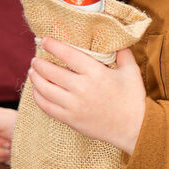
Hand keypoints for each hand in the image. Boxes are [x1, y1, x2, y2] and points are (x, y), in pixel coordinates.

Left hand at [28, 37, 145, 154]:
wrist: (135, 128)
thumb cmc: (134, 99)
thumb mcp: (131, 72)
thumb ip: (123, 54)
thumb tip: (117, 41)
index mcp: (96, 73)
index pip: (68, 55)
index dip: (54, 46)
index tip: (45, 40)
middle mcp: (82, 88)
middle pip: (51, 71)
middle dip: (40, 63)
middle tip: (35, 59)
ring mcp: (74, 105)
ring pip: (45, 89)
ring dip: (36, 78)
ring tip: (33, 72)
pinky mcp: (71, 119)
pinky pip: (47, 107)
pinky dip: (38, 97)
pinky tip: (37, 91)